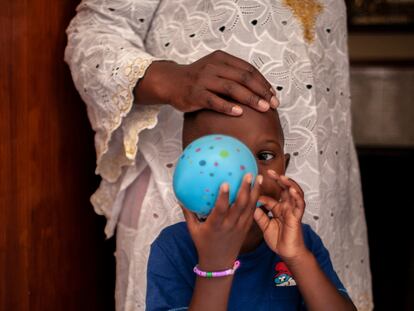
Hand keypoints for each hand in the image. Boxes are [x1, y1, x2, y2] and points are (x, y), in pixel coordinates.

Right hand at [135, 50, 278, 115]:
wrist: (170, 81)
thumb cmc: (197, 79)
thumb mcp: (215, 69)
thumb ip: (233, 75)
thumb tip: (258, 90)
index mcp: (221, 59)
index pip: (248, 69)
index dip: (263, 82)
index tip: (273, 95)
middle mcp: (213, 66)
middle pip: (243, 78)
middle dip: (261, 91)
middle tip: (273, 104)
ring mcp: (203, 80)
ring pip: (231, 88)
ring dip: (250, 99)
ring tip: (263, 108)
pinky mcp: (195, 94)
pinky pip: (214, 101)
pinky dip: (228, 107)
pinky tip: (239, 113)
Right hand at [182, 174, 261, 270]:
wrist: (218, 263)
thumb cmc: (203, 244)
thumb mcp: (193, 230)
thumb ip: (188, 213)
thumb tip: (180, 197)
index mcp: (216, 225)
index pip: (221, 209)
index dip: (224, 197)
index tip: (225, 183)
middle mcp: (230, 225)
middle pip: (240, 205)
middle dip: (245, 189)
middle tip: (248, 174)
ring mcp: (240, 226)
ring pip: (250, 207)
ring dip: (256, 192)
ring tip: (260, 177)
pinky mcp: (246, 228)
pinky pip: (253, 212)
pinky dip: (257, 200)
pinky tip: (259, 189)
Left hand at [254, 170, 306, 261]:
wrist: (288, 253)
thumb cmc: (278, 240)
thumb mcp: (265, 226)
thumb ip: (260, 216)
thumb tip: (251, 206)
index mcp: (278, 209)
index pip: (271, 196)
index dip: (262, 192)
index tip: (253, 185)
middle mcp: (286, 207)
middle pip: (284, 189)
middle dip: (278, 179)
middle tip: (269, 172)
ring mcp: (293, 211)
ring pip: (294, 193)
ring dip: (289, 184)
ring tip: (282, 177)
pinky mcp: (297, 217)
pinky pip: (299, 205)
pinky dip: (297, 196)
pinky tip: (291, 190)